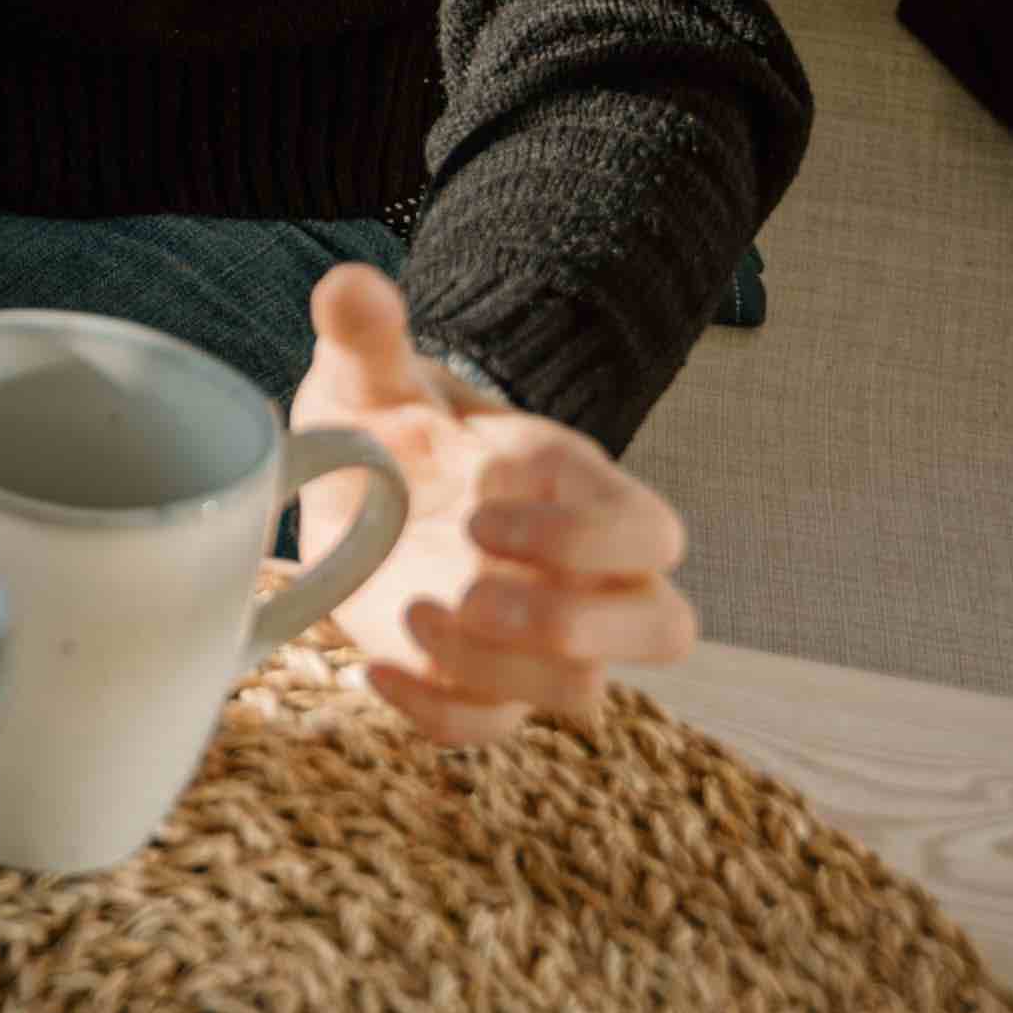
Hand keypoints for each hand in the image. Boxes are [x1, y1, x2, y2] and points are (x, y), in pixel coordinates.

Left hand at [288, 263, 701, 745]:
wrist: (347, 484)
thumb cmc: (386, 421)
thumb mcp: (370, 375)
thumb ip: (369, 334)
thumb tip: (348, 285)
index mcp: (573, 488)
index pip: (651, 532)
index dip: (586, 539)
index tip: (482, 515)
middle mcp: (576, 571)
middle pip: (665, 628)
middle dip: (579, 627)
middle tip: (472, 593)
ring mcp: (532, 636)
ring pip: (583, 693)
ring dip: (500, 670)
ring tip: (411, 615)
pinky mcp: (477, 680)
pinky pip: (493, 727)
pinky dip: (441, 715)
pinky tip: (375, 666)